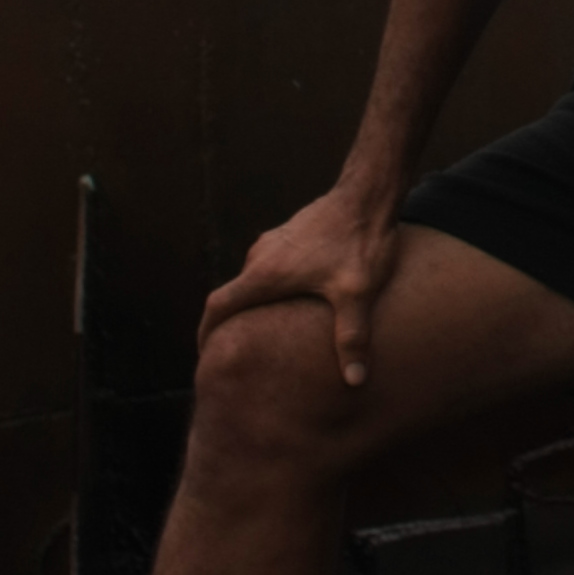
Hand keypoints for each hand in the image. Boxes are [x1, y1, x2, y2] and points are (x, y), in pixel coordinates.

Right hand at [197, 176, 404, 384]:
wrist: (368, 194)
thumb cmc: (360, 241)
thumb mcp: (359, 293)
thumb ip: (352, 336)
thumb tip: (354, 381)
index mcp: (265, 274)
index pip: (218, 306)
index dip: (206, 332)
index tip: (205, 353)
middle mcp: (261, 257)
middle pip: (234, 296)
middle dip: (232, 324)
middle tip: (238, 351)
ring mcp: (274, 243)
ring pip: (254, 281)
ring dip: (255, 304)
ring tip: (265, 331)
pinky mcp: (290, 236)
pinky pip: (270, 267)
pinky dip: (272, 288)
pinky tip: (294, 302)